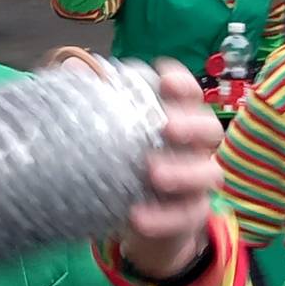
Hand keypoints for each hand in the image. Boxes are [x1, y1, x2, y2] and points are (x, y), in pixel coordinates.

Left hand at [115, 61, 223, 280]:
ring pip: (208, 174)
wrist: (132, 218)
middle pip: (210, 130)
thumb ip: (93, 100)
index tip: (164, 79)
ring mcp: (196, 184)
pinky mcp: (189, 216)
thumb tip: (75, 67)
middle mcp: (195, 148)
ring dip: (184, 172)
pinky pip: (186, 217)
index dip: (183, 85)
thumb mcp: (106, 133)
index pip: (190, 95)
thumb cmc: (123, 163)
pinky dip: (164, 218)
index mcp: (179, 120)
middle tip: (167, 127)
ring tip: (154, 174)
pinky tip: (138, 217)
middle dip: (192, 126)